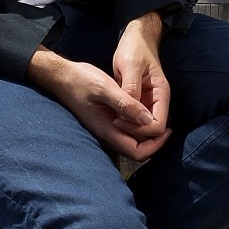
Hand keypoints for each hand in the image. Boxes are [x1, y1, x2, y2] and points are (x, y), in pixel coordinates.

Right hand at [27, 26, 170, 160]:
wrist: (61, 76)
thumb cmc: (80, 80)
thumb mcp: (105, 87)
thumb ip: (126, 103)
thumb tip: (148, 120)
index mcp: (107, 129)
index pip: (136, 152)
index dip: (155, 145)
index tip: (166, 129)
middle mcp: (106, 133)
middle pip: (136, 150)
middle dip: (154, 141)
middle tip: (167, 124)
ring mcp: (105, 127)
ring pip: (132, 140)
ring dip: (147, 133)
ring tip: (159, 116)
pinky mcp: (105, 120)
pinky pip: (126, 130)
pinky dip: (138, 125)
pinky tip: (144, 110)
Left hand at [111, 13, 170, 159]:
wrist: (135, 38)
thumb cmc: (134, 48)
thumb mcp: (130, 66)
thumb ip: (131, 90)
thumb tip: (133, 114)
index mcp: (161, 94)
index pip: (158, 126)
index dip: (139, 130)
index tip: (118, 120)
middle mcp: (157, 102)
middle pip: (152, 131)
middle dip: (134, 133)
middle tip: (113, 122)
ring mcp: (148, 103)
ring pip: (143, 128)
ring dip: (128, 129)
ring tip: (110, 118)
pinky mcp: (138, 102)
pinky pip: (134, 119)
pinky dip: (125, 121)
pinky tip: (111, 114)